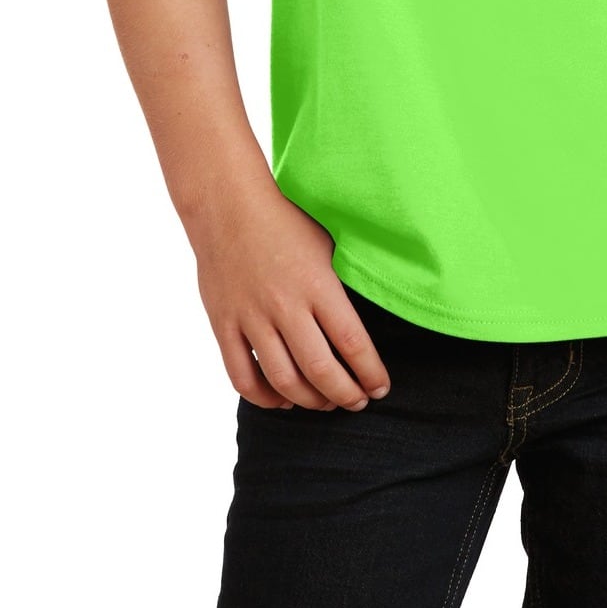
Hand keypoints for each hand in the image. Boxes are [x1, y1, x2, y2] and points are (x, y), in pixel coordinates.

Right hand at [191, 181, 391, 412]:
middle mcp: (285, 305)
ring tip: (327, 403)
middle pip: (321, 371)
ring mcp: (251, 318)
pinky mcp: (224, 325)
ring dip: (310, 401)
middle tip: (358, 401)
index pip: (353, 342)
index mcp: (317, 283)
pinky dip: (264, 398)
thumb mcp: (327, 241)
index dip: (370, 373)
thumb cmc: (285, 219)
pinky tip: (282, 400)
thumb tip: (382, 303)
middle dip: (345, 395)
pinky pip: (242, 377)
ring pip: (283, 381)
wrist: (227, 204)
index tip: (381, 387)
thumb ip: (347, 277)